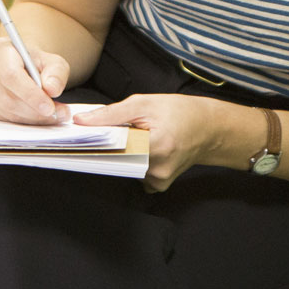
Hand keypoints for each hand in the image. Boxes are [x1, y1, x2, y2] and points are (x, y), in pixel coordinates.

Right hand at [0, 37, 71, 124]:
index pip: (11, 75)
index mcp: (0, 48)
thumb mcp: (53, 61)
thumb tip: (52, 89)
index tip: (49, 107)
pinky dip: (23, 121)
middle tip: (57, 115)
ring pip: (5, 111)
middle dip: (34, 111)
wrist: (22, 63)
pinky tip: (37, 116)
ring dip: (31, 118)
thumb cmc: (36, 61)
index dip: (30, 94)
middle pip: (7, 97)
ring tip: (53, 116)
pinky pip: (2, 118)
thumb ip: (56, 72)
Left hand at [74, 93, 227, 191]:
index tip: (82, 137)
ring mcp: (158, 180)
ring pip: (124, 168)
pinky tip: (142, 150)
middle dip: (109, 146)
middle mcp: (157, 168)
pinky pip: (134, 175)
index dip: (96, 141)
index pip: (114, 148)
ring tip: (135, 137)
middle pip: (116, 160)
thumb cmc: (178, 111)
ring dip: (122, 153)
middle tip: (110, 132)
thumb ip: (111, 114)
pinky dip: (133, 162)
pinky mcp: (158, 185)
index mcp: (156, 145)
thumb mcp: (143, 103)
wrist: (207, 128)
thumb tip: (82, 121)